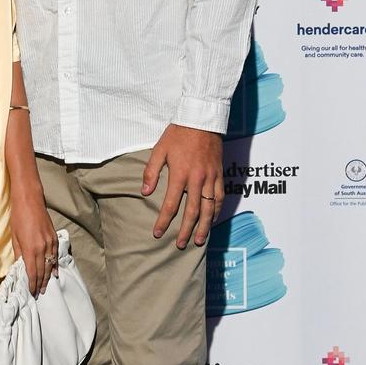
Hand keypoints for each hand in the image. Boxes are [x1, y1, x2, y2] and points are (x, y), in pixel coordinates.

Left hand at [10, 183, 58, 296]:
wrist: (30, 200)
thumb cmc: (18, 217)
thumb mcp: (15, 237)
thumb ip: (19, 254)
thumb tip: (21, 267)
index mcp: (30, 249)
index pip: (33, 272)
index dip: (32, 284)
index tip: (32, 292)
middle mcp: (42, 248)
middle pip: (43, 271)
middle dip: (40, 284)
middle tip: (39, 294)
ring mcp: (50, 243)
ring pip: (51, 265)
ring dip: (48, 277)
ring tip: (46, 287)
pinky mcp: (55, 237)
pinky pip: (56, 255)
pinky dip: (55, 265)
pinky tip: (55, 273)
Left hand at [142, 124, 223, 248]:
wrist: (201, 119)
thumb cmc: (178, 134)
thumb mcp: (159, 149)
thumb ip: (151, 171)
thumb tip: (145, 192)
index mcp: (180, 174)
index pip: (170, 204)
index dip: (163, 221)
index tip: (158, 233)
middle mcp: (197, 179)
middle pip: (192, 212)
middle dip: (185, 231)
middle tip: (180, 245)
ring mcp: (211, 178)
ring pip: (209, 209)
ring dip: (203, 227)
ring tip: (198, 240)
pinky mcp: (220, 175)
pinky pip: (220, 198)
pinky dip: (216, 212)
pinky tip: (211, 221)